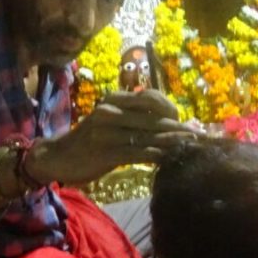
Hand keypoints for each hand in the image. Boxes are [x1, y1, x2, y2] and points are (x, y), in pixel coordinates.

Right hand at [30, 89, 198, 185]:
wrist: (57, 156)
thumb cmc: (89, 140)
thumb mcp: (110, 122)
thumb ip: (135, 119)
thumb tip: (168, 124)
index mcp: (114, 100)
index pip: (151, 98)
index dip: (171, 110)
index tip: (184, 122)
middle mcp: (111, 111)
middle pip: (155, 118)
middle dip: (179, 129)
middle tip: (199, 138)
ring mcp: (108, 131)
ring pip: (149, 136)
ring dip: (173, 143)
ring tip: (191, 148)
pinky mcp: (106, 152)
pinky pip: (139, 153)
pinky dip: (157, 156)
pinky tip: (170, 160)